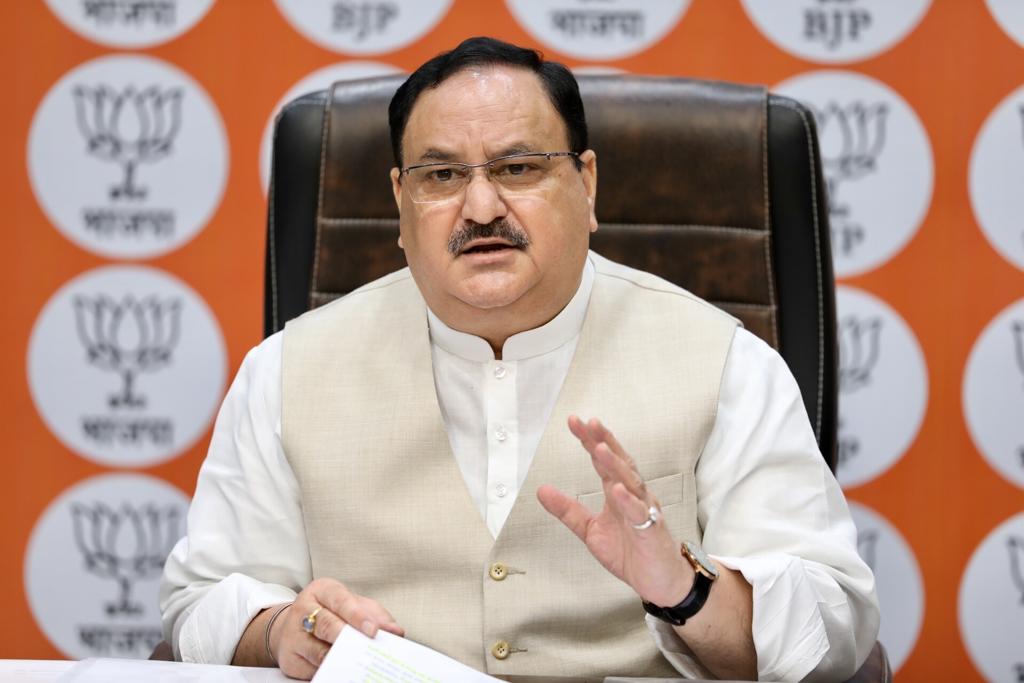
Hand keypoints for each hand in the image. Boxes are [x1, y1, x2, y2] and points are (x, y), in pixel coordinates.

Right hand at [270, 578, 403, 678]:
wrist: (291, 627)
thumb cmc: (329, 612)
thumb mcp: (351, 604)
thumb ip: (374, 613)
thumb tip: (394, 631)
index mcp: (321, 591)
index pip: (340, 600)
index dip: (358, 616)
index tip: (374, 630)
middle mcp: (303, 610)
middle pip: (327, 625)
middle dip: (348, 637)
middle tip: (368, 646)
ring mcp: (293, 636)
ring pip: (318, 651)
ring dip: (340, 658)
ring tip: (359, 662)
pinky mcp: (290, 659)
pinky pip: (312, 669)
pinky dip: (331, 671)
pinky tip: (344, 672)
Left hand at [537, 416, 693, 606]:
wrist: (659, 582)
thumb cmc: (631, 553)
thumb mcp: (591, 530)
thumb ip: (568, 510)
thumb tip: (542, 490)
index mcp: (617, 492)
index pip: (603, 460)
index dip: (589, 440)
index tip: (574, 422)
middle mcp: (633, 495)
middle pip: (619, 462)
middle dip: (603, 441)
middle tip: (589, 423)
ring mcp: (644, 511)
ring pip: (631, 482)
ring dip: (615, 464)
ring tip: (599, 448)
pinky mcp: (651, 531)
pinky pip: (640, 513)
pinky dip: (629, 501)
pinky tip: (618, 490)